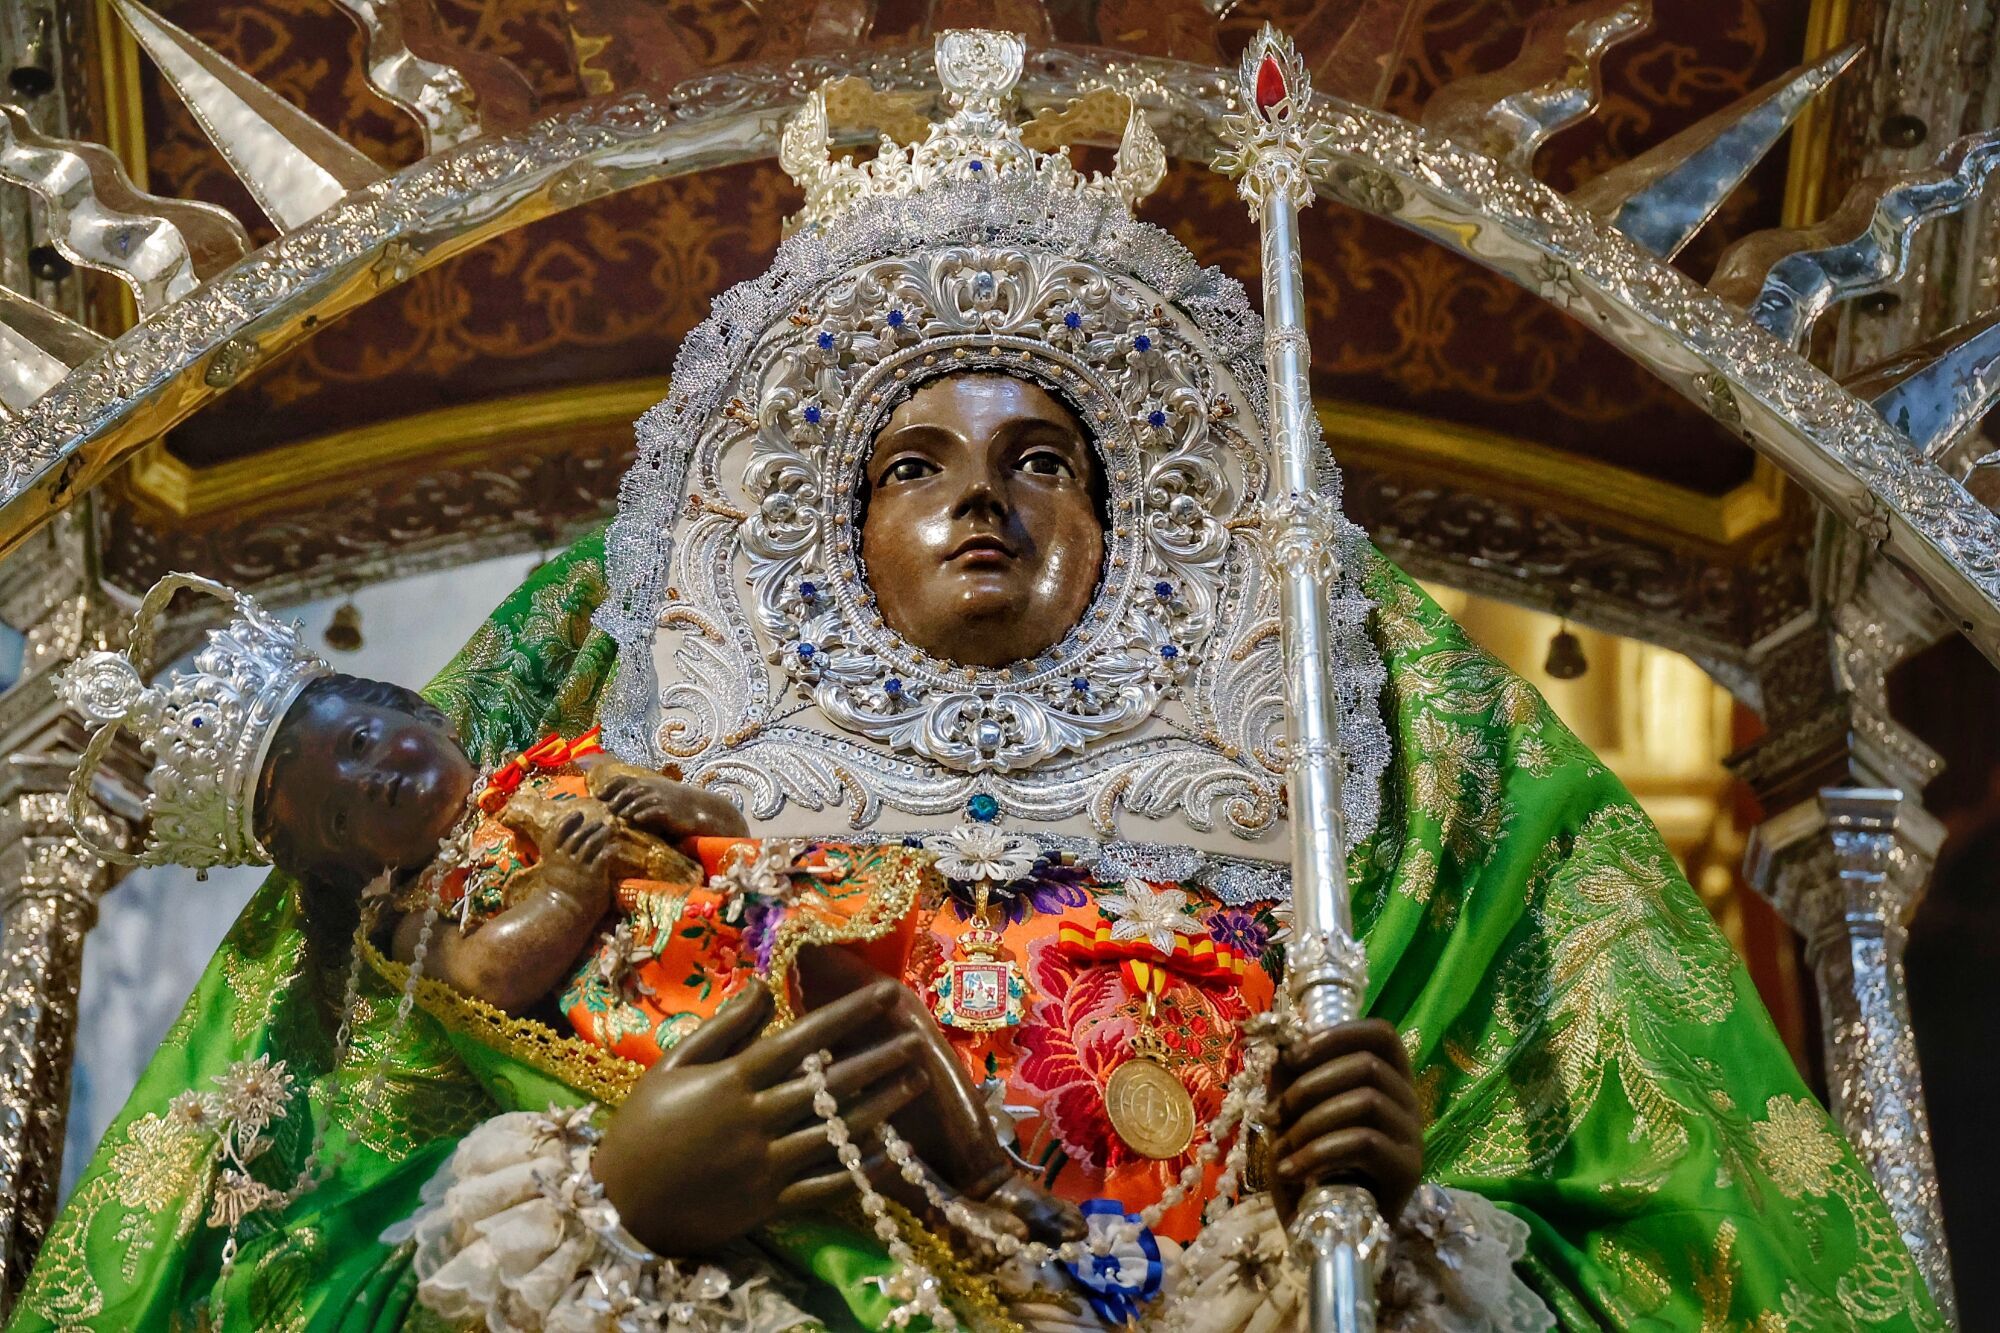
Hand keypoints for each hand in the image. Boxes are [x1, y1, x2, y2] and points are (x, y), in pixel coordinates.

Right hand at [538, 807, 616, 911]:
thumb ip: (561, 850)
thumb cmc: (562, 886)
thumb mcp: (555, 866)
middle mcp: (565, 858)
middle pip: (578, 834)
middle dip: (590, 826)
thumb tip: (572, 832)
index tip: (578, 814)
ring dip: (602, 833)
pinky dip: (610, 849)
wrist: (565, 910)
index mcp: (553, 854)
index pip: (558, 830)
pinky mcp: (593, 876)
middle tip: (600, 823)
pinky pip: (603, 856)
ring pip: (591, 842)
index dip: (569, 820)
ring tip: (609, 830)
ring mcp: (579, 867)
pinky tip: (615, 848)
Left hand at [590, 761, 748, 838]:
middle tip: (603, 810)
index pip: (621, 780)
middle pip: (626, 791)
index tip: (597, 797)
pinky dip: (644, 814)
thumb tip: (610, 805)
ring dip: (625, 807)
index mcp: (645, 783)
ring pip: (638, 800)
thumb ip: (635, 797)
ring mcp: (659, 799)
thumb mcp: (654, 794)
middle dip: (614, 800)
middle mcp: (651, 788)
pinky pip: (653, 811)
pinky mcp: (668, 811)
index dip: (608, 788)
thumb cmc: (673, 803)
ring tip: (617, 816)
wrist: (699, 809)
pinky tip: (636, 820)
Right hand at [594, 979, 929, 1255]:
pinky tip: (890, 1152)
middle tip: (919, 1039)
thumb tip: (764, 986)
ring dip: (881, 1105)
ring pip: (837, 1132)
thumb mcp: (672, 1065)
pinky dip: (861, 1170)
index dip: (850, 1015)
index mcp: (733, 1080)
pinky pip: (826, 1185)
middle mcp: (757, 1119)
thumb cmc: (642, 1127)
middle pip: (831, 1084)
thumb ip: (723, 1027)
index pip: (804, 1038)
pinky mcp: (770, 1203)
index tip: (887, 994)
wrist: (619, 1204)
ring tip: (915, 1082)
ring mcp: (766, 1164)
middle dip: (879, 1058)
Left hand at [1268, 1018, 1423, 1224]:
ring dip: (1311, 1121)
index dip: (1336, 1035)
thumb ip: (1289, 1082)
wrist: (1329, 1231)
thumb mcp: (1294, 1119)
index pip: (1381, 1034)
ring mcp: (1413, 1137)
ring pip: (1367, 1101)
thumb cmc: (1314, 1167)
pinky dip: (1318, 1152)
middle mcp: (1408, 1102)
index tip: (1292, 1055)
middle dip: (1309, 1085)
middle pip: (1368, 1065)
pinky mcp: (1408, 1172)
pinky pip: (1365, 1143)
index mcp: (1387, 1078)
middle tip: (1273, 1115)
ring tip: (1282, 1147)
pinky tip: (1292, 1170)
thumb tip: (1276, 1050)